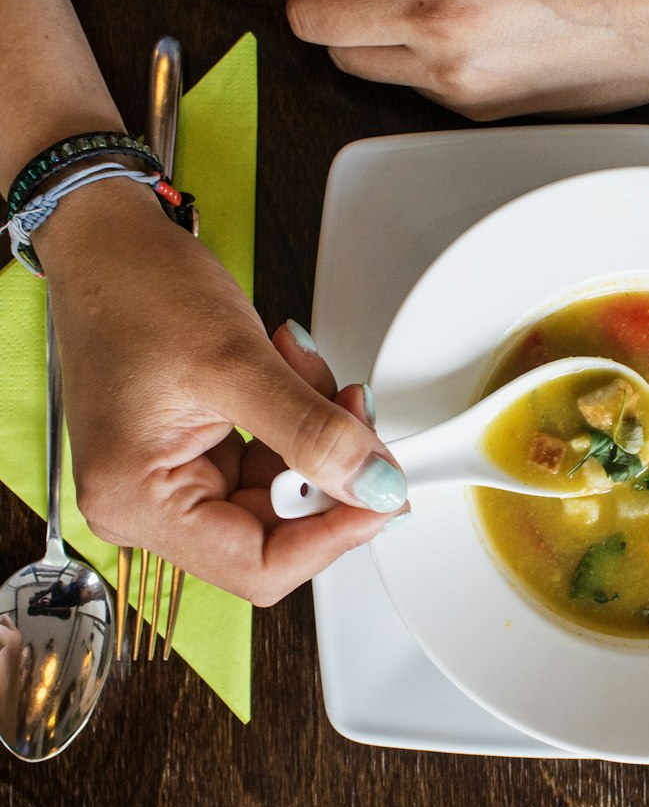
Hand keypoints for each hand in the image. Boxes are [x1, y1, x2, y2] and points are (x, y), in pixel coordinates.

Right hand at [35, 181, 407, 605]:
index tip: (382, 492)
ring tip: (304, 364)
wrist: (108, 241)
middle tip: (353, 409)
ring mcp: (172, 478)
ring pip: (282, 485)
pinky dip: (296, 413)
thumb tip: (372, 484)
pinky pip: (270, 454)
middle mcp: (148, 504)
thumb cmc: (134, 289)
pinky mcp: (195, 451)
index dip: (331, 534)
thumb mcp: (235, 361)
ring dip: (314, 429)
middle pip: (275, 528)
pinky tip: (289, 365)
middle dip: (326, 465)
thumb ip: (310, 430)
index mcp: (137, 502)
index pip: (257, 565)